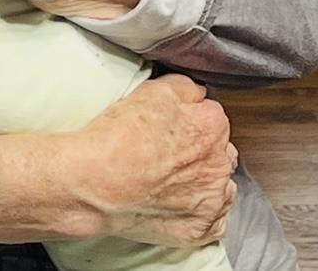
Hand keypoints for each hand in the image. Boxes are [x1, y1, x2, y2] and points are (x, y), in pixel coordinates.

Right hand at [61, 75, 238, 246]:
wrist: (97, 183)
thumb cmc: (119, 137)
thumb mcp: (152, 90)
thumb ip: (186, 88)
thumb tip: (198, 94)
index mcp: (212, 126)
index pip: (213, 117)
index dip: (189, 119)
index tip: (172, 127)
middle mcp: (219, 164)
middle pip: (219, 152)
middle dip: (201, 151)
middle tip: (168, 154)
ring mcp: (212, 201)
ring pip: (219, 186)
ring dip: (204, 182)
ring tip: (171, 181)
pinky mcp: (201, 230)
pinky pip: (215, 221)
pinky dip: (201, 213)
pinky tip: (178, 204)